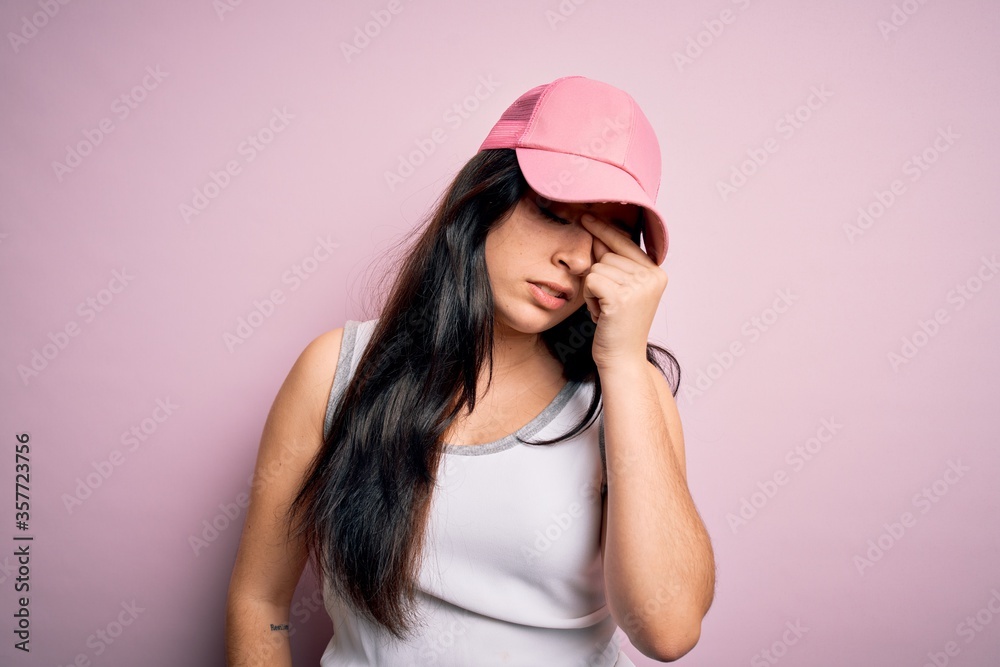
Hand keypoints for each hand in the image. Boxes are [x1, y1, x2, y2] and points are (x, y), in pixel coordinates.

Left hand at [580, 214, 667, 368]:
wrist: (622, 360)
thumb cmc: (618, 328)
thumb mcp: (623, 291)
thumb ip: (615, 264)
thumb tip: (595, 233)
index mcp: (657, 272)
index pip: (625, 241)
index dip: (604, 230)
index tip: (586, 216)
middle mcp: (652, 276)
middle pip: (607, 255)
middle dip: (599, 278)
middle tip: (609, 305)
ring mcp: (639, 285)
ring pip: (596, 268)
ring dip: (592, 290)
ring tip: (606, 310)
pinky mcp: (621, 296)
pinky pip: (590, 279)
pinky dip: (588, 297)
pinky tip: (600, 314)